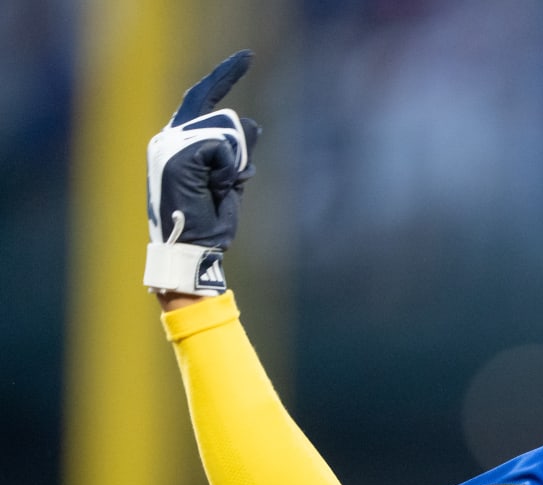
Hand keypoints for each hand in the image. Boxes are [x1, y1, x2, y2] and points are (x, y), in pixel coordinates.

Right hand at [144, 50, 259, 294]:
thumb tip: (253, 125)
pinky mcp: (179, 153)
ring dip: (233, 168)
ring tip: (214, 193)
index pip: (202, 98)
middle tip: (222, 189)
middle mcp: (168, 138)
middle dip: (238, 157)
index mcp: (176, 143)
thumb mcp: (229, 180)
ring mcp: (170, 144)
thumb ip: (236, 152)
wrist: (193, 250)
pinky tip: (214, 190)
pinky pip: (224, 149)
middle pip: (226, 120)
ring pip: (227, 136)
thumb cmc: (210, 222)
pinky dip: (229, 172)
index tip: (248, 57)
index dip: (226, 75)